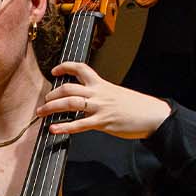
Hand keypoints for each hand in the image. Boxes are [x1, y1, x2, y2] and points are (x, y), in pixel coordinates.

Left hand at [36, 61, 171, 138]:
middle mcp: (99, 93)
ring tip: (42, 113)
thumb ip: (101, 94)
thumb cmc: (137, 106)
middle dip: (52, 94)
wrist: (153, 115)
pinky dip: (64, 127)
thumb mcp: (117, 94)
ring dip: (52, 108)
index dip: (65, 67)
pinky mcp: (103, 122)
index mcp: (102, 84)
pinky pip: (79, 124)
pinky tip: (54, 129)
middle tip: (44, 101)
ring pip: (70, 103)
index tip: (55, 71)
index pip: (81, 68)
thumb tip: (88, 98)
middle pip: (69, 88)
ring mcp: (100, 107)